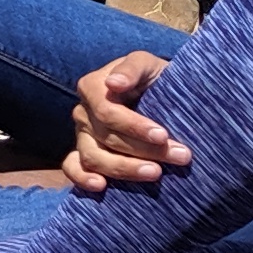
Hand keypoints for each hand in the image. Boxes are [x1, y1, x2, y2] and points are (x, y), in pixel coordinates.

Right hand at [60, 49, 186, 192]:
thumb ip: (133, 68)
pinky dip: (82, 179)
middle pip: (106, 137)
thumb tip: (114, 84)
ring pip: (93, 157)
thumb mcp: (149, 66)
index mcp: (93, 86)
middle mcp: (83, 112)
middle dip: (145, 149)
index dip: (133, 126)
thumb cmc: (156, 79)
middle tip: (179, 156)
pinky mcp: (83, 155)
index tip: (163, 135)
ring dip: (125, 169)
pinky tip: (101, 187)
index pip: (107, 111)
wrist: (159, 97)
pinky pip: (73, 168)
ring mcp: (82, 136)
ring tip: (156, 174)